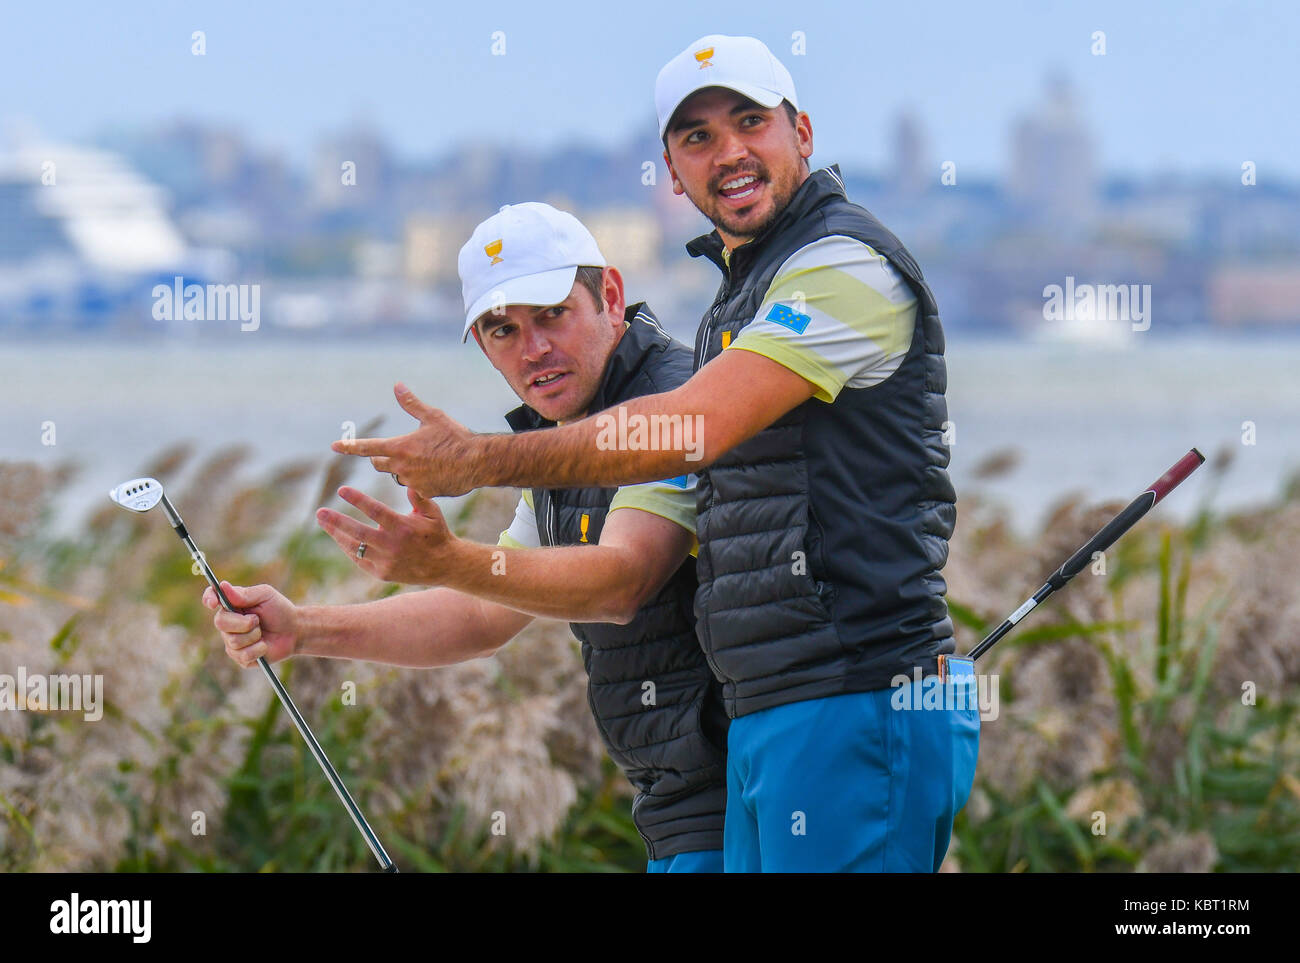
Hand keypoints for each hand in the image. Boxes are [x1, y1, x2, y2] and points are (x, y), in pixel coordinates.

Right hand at [202, 582, 299, 667]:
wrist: (294, 631)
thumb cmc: (279, 609)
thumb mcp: (266, 595)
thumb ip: (245, 593)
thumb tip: (222, 586)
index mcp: (231, 604)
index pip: (211, 598)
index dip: (209, 599)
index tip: (213, 603)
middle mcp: (228, 623)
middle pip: (220, 622)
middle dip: (242, 622)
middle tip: (257, 620)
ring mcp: (232, 641)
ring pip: (233, 641)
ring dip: (254, 635)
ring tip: (262, 632)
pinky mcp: (240, 657)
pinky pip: (243, 655)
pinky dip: (258, 649)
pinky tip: (265, 645)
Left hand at [316, 485, 456, 585]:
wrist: (445, 565)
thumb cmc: (437, 534)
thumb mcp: (433, 513)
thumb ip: (418, 497)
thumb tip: (406, 481)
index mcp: (403, 527)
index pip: (375, 511)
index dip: (357, 500)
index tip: (341, 490)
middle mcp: (392, 545)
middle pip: (358, 532)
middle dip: (336, 521)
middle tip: (320, 511)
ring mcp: (386, 561)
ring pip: (355, 547)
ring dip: (336, 534)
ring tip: (323, 522)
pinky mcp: (382, 573)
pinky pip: (359, 560)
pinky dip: (348, 548)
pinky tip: (338, 537)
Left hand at [330, 383, 478, 496]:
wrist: (478, 462)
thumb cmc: (456, 437)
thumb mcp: (434, 417)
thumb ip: (412, 404)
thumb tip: (397, 386)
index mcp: (401, 446)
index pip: (367, 447)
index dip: (349, 446)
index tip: (334, 446)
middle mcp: (402, 466)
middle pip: (379, 464)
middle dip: (380, 458)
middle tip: (387, 453)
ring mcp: (412, 481)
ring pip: (398, 476)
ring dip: (403, 469)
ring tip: (423, 461)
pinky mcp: (424, 493)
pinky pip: (415, 487)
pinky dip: (420, 480)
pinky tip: (436, 472)